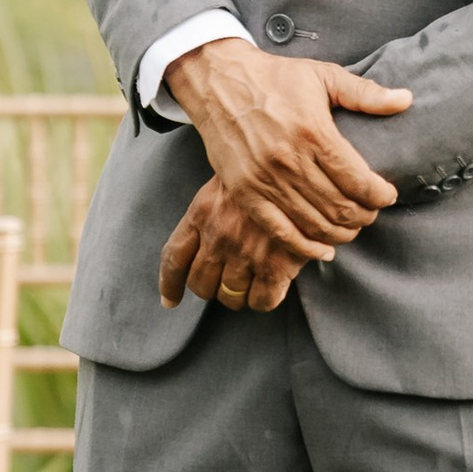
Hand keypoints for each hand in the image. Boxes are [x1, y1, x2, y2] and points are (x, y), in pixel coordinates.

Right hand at [157, 42, 412, 306]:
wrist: (218, 81)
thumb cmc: (274, 77)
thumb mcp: (323, 76)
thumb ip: (365, 93)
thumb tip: (406, 100)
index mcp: (312, 132)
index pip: (357, 179)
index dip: (379, 195)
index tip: (387, 195)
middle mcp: (288, 160)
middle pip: (339, 206)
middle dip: (364, 216)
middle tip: (372, 212)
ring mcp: (264, 180)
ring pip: (314, 224)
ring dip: (341, 232)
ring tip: (352, 227)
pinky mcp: (244, 193)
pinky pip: (280, 232)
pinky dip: (306, 247)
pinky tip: (324, 250)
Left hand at [159, 177, 315, 313]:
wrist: (302, 170)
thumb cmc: (264, 174)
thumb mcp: (227, 183)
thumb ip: (210, 213)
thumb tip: (200, 245)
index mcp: (201, 213)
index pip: (174, 258)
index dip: (170, 285)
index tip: (171, 301)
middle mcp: (218, 236)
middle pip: (200, 284)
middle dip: (212, 289)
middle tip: (227, 282)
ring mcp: (245, 253)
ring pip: (230, 297)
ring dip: (239, 296)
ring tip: (252, 284)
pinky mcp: (275, 265)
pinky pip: (261, 301)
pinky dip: (264, 300)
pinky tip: (273, 288)